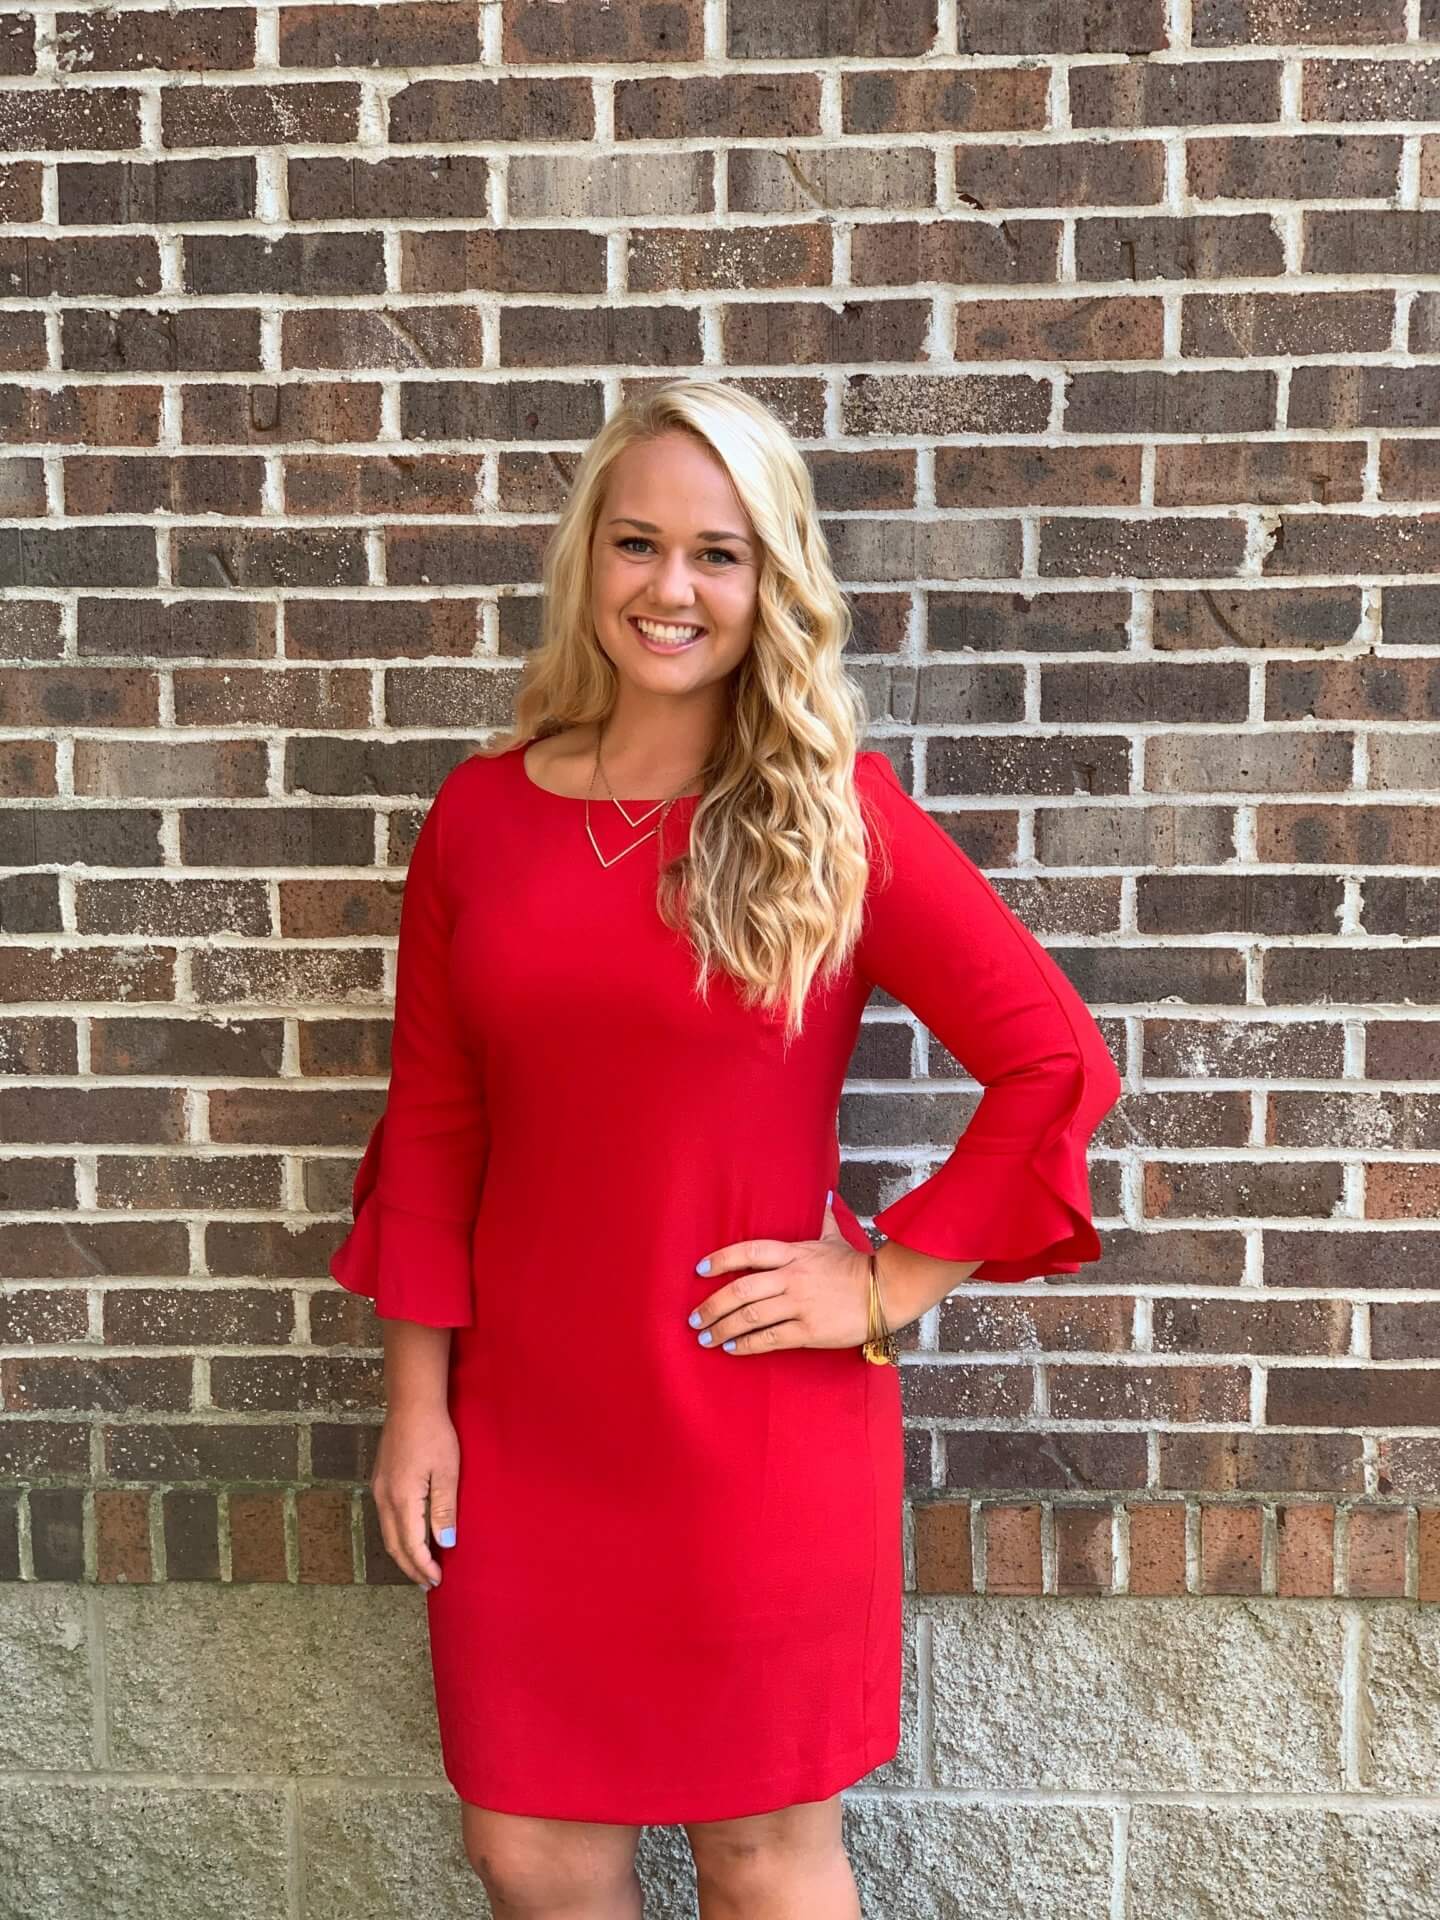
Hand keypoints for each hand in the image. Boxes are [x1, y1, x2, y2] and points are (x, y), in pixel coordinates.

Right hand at [371, 1401, 459, 1589]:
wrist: (411, 1403)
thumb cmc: (434, 1434)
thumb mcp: (447, 1472)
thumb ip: (444, 1510)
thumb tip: (445, 1544)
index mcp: (402, 1499)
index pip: (411, 1545)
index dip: (424, 1566)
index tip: (437, 1581)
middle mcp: (384, 1498)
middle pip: (394, 1545)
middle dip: (411, 1567)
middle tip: (427, 1583)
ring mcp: (378, 1489)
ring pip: (387, 1533)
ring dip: (403, 1554)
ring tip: (419, 1567)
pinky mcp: (379, 1480)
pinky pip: (385, 1519)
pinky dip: (397, 1536)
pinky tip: (409, 1537)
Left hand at [687, 1199, 871, 1355]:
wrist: (886, 1291)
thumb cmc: (856, 1265)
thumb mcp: (834, 1238)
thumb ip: (822, 1218)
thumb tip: (825, 1195)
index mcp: (794, 1253)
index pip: (749, 1251)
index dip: (721, 1259)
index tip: (699, 1269)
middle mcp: (791, 1278)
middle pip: (741, 1289)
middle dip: (713, 1305)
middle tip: (694, 1318)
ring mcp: (799, 1305)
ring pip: (751, 1317)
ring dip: (723, 1328)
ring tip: (706, 1338)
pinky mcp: (809, 1330)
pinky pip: (770, 1339)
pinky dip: (747, 1345)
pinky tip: (732, 1348)